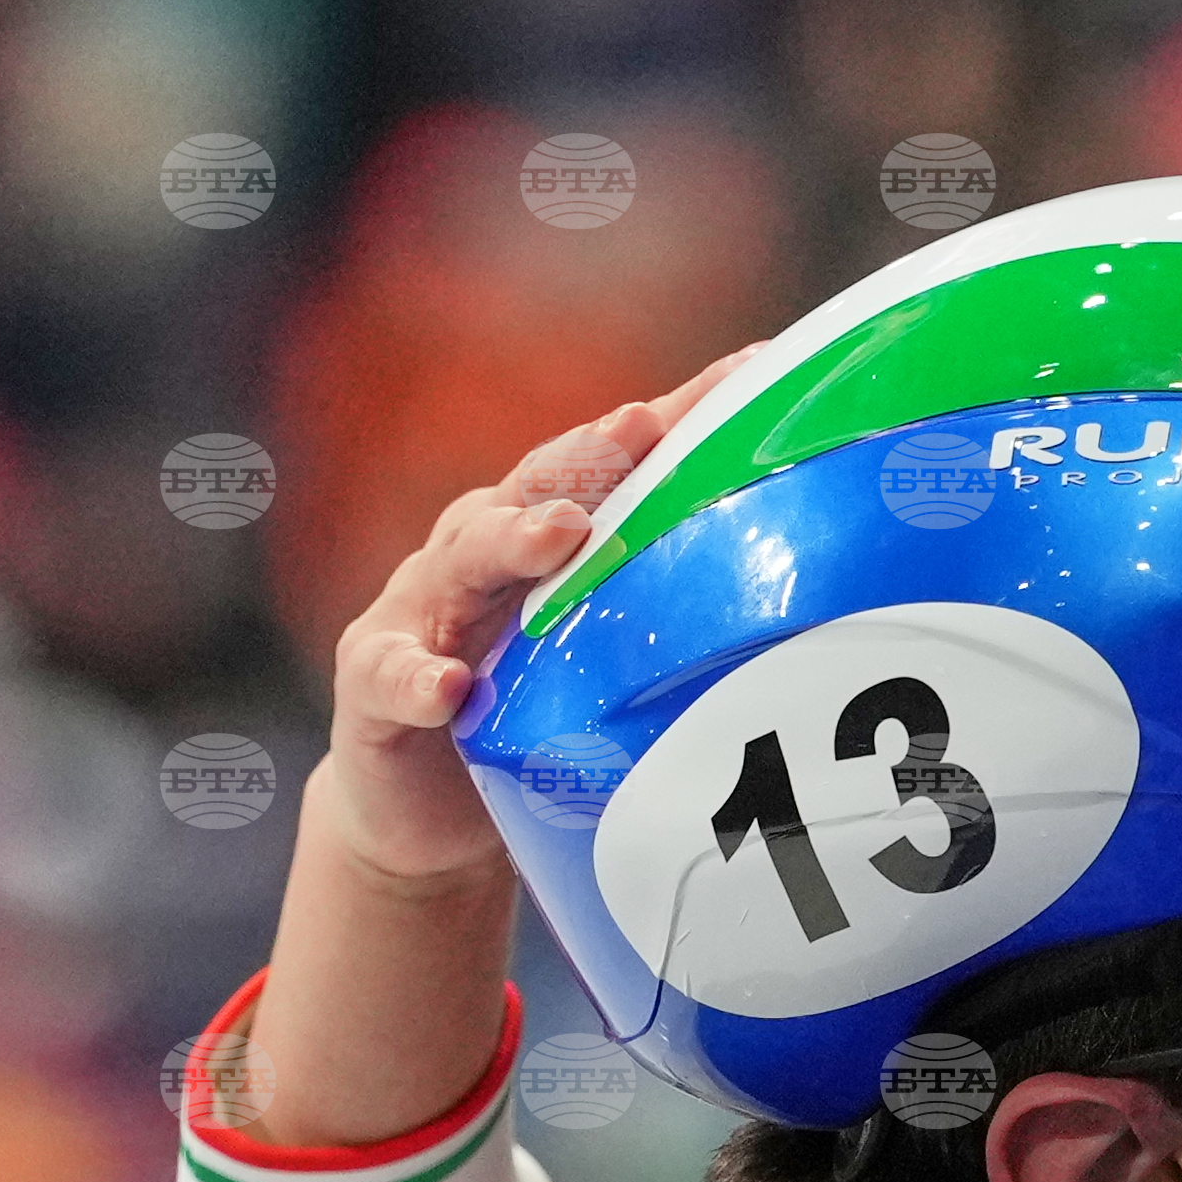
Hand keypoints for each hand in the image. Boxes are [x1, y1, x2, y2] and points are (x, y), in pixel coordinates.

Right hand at [321, 352, 759, 885]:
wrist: (424, 808)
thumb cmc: (528, 708)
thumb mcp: (602, 649)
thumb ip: (672, 607)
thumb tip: (807, 573)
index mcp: (541, 528)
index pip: (614, 462)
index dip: (677, 415)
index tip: (747, 373)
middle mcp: (477, 551)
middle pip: (534, 486)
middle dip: (588, 456)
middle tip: (637, 429)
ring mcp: (420, 612)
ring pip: (461, 561)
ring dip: (510, 540)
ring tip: (557, 532)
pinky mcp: (373, 688)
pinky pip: (392, 676)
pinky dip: (418, 677)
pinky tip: (449, 685)